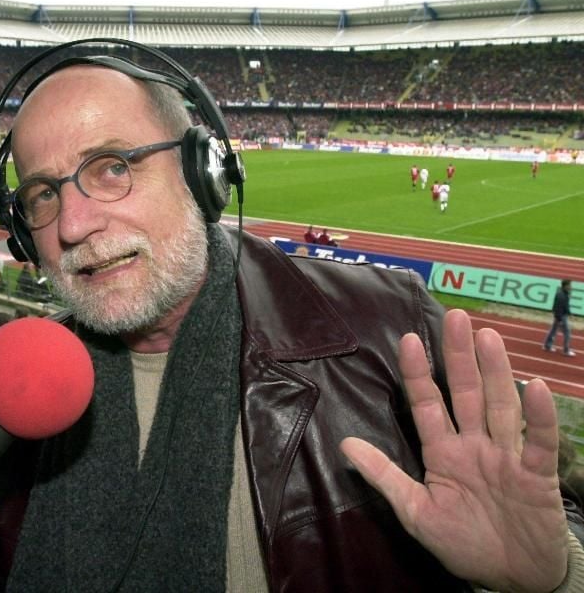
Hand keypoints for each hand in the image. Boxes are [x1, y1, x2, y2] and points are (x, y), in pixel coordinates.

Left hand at [341, 309, 567, 592]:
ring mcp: (505, 456)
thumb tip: (345, 444)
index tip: (407, 340)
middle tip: (455, 318)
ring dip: (496, 373)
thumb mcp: (415, 512)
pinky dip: (539, 417)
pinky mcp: (536, 474)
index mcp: (443, 452)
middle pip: (467, 393)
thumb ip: (385, 476)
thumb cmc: (462, 541)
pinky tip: (535, 387)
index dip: (418, 374)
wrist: (511, 577)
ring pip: (501, 406)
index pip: (427, 404)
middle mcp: (474, 445)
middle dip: (459, 357)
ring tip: (488, 338)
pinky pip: (538, 442)